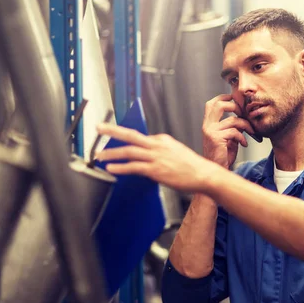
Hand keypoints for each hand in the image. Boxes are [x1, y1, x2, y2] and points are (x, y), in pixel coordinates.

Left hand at [95, 124, 220, 192]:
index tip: (112, 137)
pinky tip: (111, 168)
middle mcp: (158, 145)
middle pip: (131, 135)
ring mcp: (156, 157)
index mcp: (162, 140)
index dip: (124, 138)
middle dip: (113, 131)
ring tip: (99, 156)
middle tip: (99, 128)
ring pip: (129, 151)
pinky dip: (120, 167)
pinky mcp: (156, 170)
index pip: (139, 137)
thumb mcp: (176, 152)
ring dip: (112, 153)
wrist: (204, 174)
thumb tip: (149, 157)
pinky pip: (134, 167)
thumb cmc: (192, 167)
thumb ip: (161, 152)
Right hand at [202, 94, 254, 167]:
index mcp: (208, 123)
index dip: (225, 98)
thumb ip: (232, 125)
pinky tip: (244, 144)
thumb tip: (243, 115)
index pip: (212, 103)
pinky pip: (234, 132)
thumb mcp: (228, 137)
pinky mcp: (215, 138)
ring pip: (233, 120)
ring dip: (246, 125)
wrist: (218, 170)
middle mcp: (207, 125)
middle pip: (219, 104)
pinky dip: (242, 137)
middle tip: (244, 113)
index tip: (238, 102)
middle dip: (235, 106)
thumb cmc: (224, 155)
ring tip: (252, 133)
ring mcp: (210, 131)